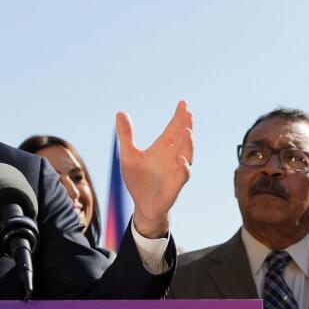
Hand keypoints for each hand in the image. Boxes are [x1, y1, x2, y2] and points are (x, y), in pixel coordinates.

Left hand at [114, 101, 194, 237]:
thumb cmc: (137, 179)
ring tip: (187, 131)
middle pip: (183, 138)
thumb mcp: (128, 155)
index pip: (173, 128)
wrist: (142, 205)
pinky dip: (183, 168)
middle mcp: (173, 156)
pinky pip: (183, 175)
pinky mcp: (175, 185)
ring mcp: (176, 170)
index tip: (183, 103)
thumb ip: (126, 135)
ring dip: (188, 144)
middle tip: (187, 113)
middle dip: (186, 125)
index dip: (179, 116)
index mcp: (163, 147)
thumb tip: (120, 112)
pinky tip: (181, 160)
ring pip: (187, 154)